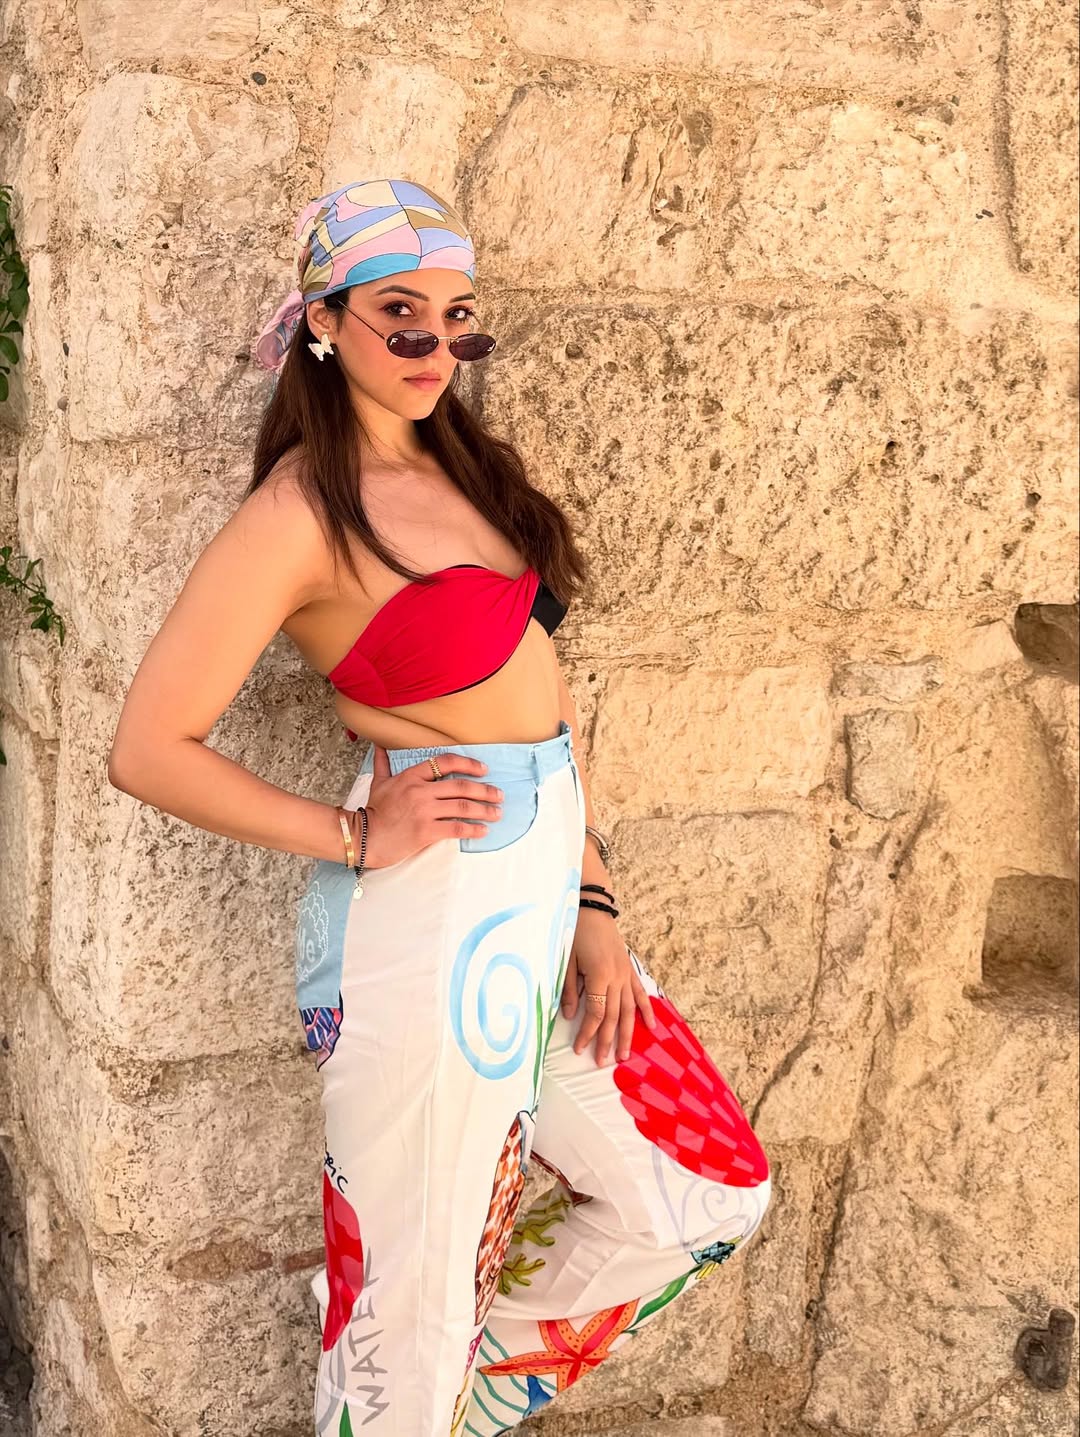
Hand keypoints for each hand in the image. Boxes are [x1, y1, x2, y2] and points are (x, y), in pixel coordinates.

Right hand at [358, 745, 505, 868]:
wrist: (363, 837)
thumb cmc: (372, 811)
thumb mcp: (378, 783)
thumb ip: (382, 763)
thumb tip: (379, 746)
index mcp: (411, 776)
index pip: (446, 762)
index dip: (469, 764)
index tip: (483, 769)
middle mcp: (420, 791)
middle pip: (461, 786)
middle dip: (485, 790)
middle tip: (499, 794)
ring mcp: (424, 811)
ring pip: (463, 806)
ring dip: (485, 809)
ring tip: (497, 812)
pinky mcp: (426, 831)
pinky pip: (456, 828)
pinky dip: (473, 829)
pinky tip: (483, 830)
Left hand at [560, 909, 656, 1065]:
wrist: (593, 908)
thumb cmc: (576, 932)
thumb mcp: (568, 960)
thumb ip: (570, 990)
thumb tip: (570, 1017)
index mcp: (599, 976)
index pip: (595, 1012)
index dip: (587, 1033)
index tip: (580, 1048)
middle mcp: (616, 978)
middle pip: (613, 1016)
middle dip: (607, 1041)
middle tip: (602, 1062)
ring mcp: (626, 974)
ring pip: (629, 1010)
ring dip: (628, 1034)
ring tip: (625, 1055)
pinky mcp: (630, 969)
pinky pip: (640, 994)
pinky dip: (646, 1011)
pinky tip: (651, 1027)